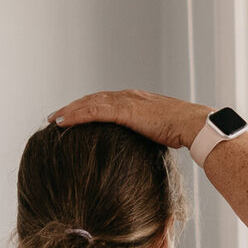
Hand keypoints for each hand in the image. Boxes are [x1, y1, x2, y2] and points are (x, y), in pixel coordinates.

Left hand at [47, 89, 211, 149]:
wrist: (193, 125)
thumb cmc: (181, 132)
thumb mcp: (157, 132)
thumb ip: (144, 135)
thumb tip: (138, 151)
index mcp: (135, 100)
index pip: (104, 101)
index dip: (86, 107)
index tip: (73, 116)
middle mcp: (128, 96)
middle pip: (93, 99)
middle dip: (73, 107)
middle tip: (55, 117)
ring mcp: (127, 101)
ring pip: (90, 103)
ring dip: (70, 111)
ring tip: (54, 120)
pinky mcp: (125, 110)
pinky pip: (94, 111)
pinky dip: (77, 115)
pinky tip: (64, 122)